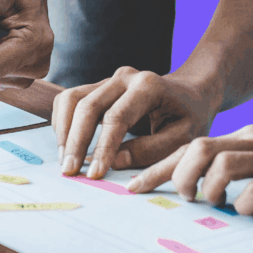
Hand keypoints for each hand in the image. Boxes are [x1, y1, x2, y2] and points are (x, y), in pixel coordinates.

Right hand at [53, 68, 215, 179]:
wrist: (190, 93)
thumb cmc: (190, 117)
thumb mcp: (183, 138)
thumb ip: (152, 150)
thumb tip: (115, 161)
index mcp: (148, 86)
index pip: (116, 118)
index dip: (102, 148)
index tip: (95, 174)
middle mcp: (124, 77)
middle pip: (87, 106)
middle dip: (75, 141)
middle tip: (69, 171)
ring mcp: (108, 79)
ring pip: (71, 99)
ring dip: (63, 131)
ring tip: (65, 160)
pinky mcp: (98, 86)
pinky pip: (70, 99)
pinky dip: (62, 122)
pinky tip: (67, 145)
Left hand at [126, 125, 252, 214]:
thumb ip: (241, 165)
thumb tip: (199, 187)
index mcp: (249, 136)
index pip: (191, 145)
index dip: (158, 167)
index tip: (134, 187)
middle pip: (199, 147)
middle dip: (177, 175)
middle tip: (181, 198)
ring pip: (223, 164)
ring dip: (207, 188)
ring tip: (213, 203)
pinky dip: (244, 203)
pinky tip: (247, 211)